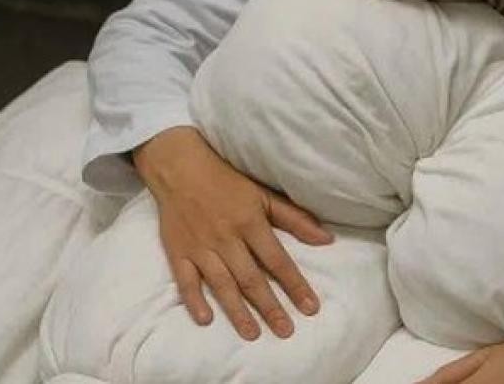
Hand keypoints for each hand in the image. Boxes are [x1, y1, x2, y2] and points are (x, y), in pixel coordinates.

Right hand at [133, 126, 333, 340]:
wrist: (180, 168)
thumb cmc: (227, 182)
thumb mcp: (264, 195)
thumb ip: (295, 219)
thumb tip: (327, 239)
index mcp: (250, 223)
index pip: (278, 260)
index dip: (295, 285)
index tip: (311, 307)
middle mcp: (227, 238)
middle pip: (252, 279)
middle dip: (270, 307)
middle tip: (286, 331)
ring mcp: (200, 247)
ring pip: (222, 284)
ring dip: (237, 311)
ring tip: (253, 334)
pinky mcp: (177, 252)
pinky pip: (185, 280)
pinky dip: (193, 300)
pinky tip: (205, 320)